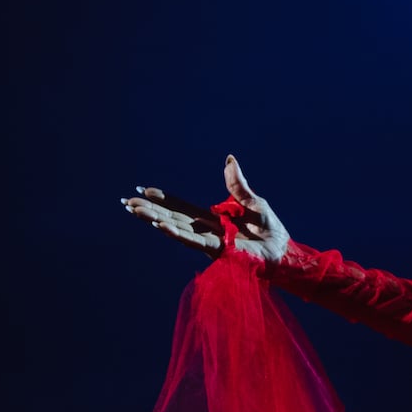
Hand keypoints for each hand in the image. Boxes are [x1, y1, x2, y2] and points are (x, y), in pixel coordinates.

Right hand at [121, 155, 289, 262]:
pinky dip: (176, 233)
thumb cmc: (271, 231)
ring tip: (135, 211)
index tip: (145, 189)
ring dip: (156, 220)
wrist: (285, 252)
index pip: (182, 207)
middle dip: (150, 210)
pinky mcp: (219, 251)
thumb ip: (237, 184)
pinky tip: (160, 226)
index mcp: (213, 219)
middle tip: (126, 201)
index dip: (164, 199)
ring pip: (178, 229)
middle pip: (173, 218)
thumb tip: (229, 159)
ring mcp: (211, 242)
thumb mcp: (253, 202)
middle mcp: (207, 231)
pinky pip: (194, 241)